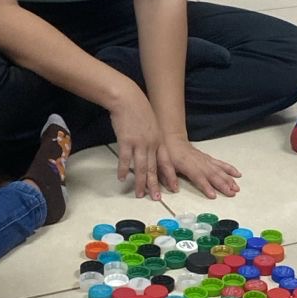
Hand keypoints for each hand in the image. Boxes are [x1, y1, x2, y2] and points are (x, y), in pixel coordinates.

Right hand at [109, 80, 163, 199]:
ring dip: (141, 182)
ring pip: (142, 167)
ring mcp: (139, 143)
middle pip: (155, 168)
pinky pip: (125, 159)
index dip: (170, 175)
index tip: (174, 188)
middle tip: (157, 199)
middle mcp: (152, 143)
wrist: (128, 98)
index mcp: (159, 140)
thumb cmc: (139, 110)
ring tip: (140, 194)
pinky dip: (124, 169)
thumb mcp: (151, 125)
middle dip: (156, 185)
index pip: (167, 161)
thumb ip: (152, 139)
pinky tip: (122, 178)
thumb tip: (150, 152)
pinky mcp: (126, 140)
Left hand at [158, 136, 240, 199]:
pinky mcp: (208, 158)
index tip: (213, 195)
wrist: (173, 139)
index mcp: (188, 165)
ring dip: (229, 179)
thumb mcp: (164, 163)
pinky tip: (237, 174)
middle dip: (223, 185)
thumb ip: (168, 176)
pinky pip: (221, 164)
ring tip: (236, 188)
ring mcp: (205, 160)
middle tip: (232, 193)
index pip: (198, 177)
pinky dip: (230, 169)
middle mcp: (199, 162)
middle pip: (213, 175)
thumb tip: (173, 188)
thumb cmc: (168, 152)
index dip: (206, 186)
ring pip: (219, 170)